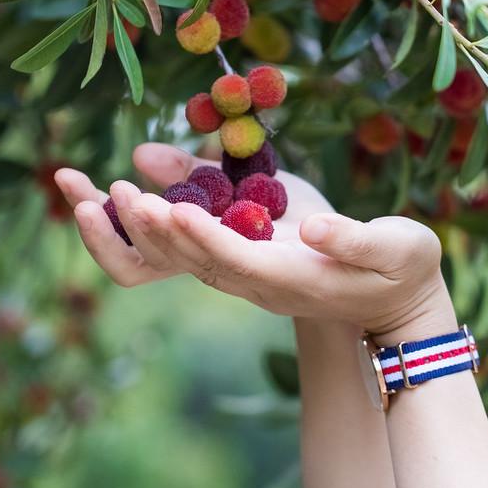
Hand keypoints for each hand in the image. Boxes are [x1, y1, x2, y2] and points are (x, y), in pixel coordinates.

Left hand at [55, 143, 454, 340]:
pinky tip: (117, 186)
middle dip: (147, 228)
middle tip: (109, 190)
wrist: (388, 302)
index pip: (235, 260)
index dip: (201, 237)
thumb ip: (351, 238)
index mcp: (289, 278)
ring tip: (86, 185)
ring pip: (171, 254)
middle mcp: (253, 279)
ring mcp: (238, 269)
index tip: (169, 210)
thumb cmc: (400, 269)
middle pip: (187, 260)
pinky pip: (179, 240)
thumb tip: (309, 226)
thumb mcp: (393, 248)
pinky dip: (144, 216)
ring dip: (128, 224)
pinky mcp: (232, 254)